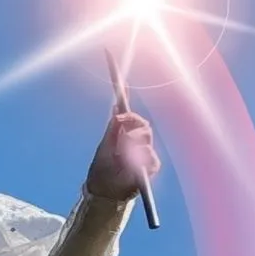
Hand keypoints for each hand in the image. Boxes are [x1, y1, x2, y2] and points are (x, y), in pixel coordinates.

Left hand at [85, 51, 161, 200]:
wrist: (106, 190)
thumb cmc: (103, 168)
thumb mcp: (104, 146)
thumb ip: (113, 129)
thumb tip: (117, 110)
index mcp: (121, 129)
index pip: (124, 104)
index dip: (120, 85)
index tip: (114, 65)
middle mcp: (135, 136)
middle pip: (140, 121)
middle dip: (130, 123)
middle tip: (118, 127)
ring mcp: (145, 149)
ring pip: (145, 136)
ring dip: (130, 144)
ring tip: (120, 155)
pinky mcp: (151, 164)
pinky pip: (150, 157)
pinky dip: (140, 159)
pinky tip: (131, 164)